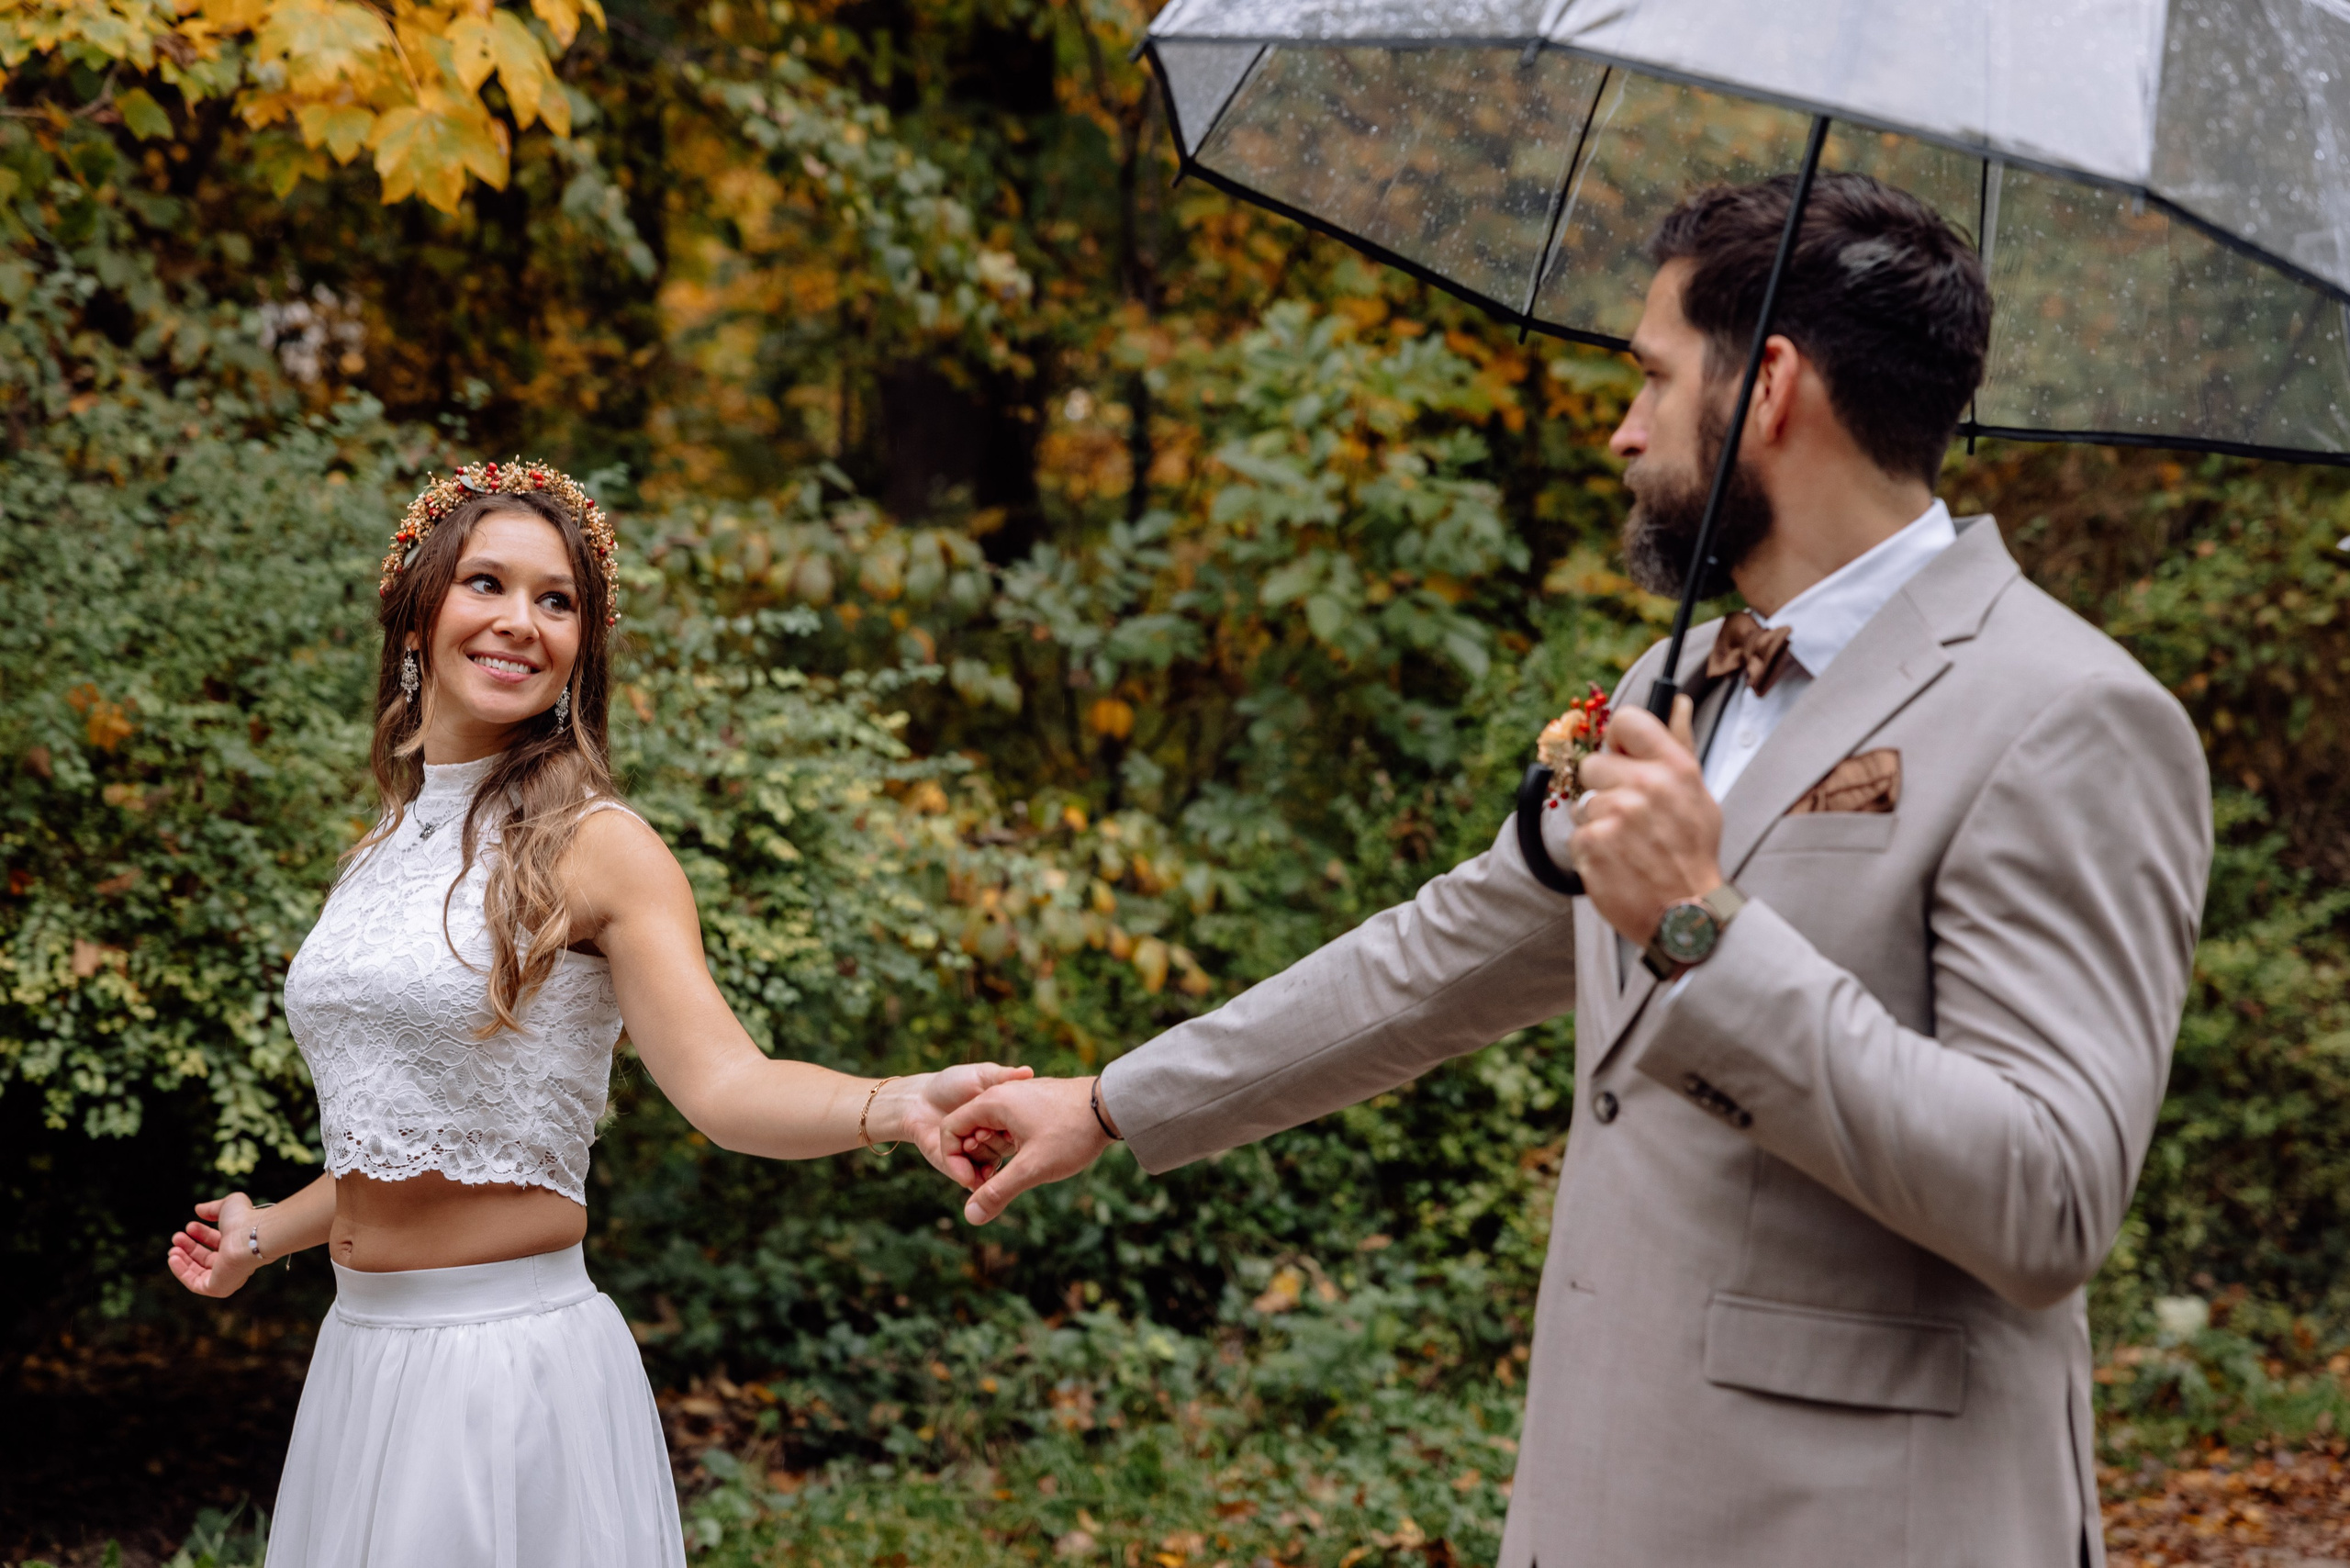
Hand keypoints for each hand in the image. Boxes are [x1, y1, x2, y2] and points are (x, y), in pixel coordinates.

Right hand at [167, 1193, 264, 1298]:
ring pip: (198, 1271)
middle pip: (205, 1258)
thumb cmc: (244, 1220)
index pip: (216, 1242)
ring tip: (173, 1248)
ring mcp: (226, 1277)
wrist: (250, 1236)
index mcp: (239, 1244)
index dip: (200, 1234)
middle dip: (188, 1247)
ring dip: (183, 1259)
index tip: (189, 1226)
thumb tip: (198, 1209)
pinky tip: (173, 1258)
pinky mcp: (218, 1288)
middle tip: (176, 1237)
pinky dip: (181, 1272)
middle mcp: (234, 1262)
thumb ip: (212, 1208)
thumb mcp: (227, 1206)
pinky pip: (194, 1283)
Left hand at [880, 1063, 1035, 1187]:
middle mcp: (998, 1140)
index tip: (1004, 1123)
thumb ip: (1003, 1075)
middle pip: (1007, 1150)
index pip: (1022, 1130)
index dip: (1015, 1129)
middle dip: (994, 1143)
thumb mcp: (981, 1075)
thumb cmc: (953, 1084)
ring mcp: (982, 1156)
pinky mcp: (963, 1169)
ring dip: (984, 1160)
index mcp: (1007, 1120)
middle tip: (980, 1133)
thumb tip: (1028, 1071)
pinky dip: (974, 1179)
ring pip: (992, 1167)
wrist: (920, 1101)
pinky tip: (970, 1174)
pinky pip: (974, 1180)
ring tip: (970, 1144)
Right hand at [938, 1076, 1115, 1224]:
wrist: (1113, 1107)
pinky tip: (1033, 1157)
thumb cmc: (1072, 1133)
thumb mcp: (1032, 1168)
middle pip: (970, 1128)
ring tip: (1019, 1170)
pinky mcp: (1037, 1102)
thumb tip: (970, 1217)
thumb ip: (997, 1191)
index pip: (950, 1129)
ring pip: (992, 1128)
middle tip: (998, 1179)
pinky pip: (1010, 1124)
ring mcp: (1021, 1095)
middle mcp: (1003, 1093)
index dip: (955, 1161)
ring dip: (995, 1152)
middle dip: (977, 1159)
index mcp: (993, 1102)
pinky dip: (1011, 1143)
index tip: (974, 1183)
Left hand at [1572, 694, 1724, 945]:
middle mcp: (1646, 786)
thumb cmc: (1692, 855)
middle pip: (1594, 765)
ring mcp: (1617, 815)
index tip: (1621, 757)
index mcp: (1675, 768)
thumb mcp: (1699, 796)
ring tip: (1627, 846)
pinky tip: (1616, 863)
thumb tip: (1679, 701)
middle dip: (1604, 790)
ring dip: (1598, 824)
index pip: (1628, 720)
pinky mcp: (1593, 844)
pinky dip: (1591, 851)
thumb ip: (1680, 746)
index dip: (1618, 738)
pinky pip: (1577, 835)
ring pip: (1583, 803)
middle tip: (1629, 818)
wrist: (1687, 914)